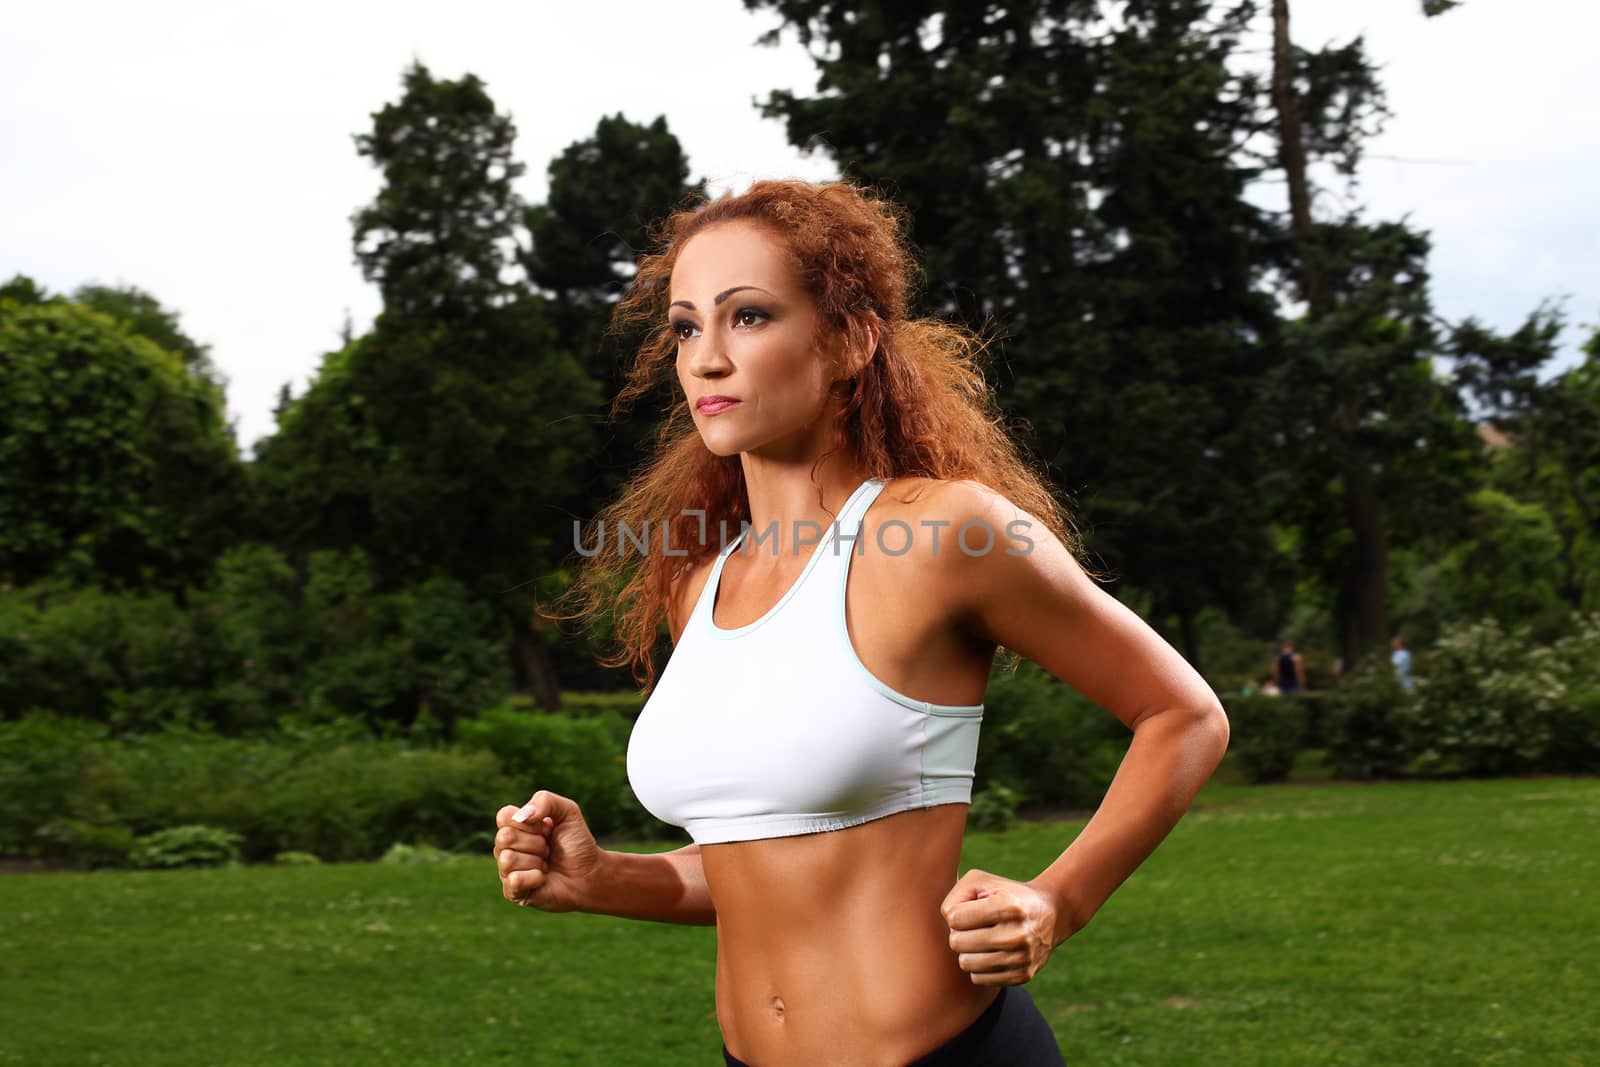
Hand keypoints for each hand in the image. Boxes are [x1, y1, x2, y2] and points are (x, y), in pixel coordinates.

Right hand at [493, 790, 604, 912]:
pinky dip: (534, 878)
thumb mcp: (568, 812)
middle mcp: (506, 847)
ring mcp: (507, 870)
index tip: (547, 828)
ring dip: (536, 861)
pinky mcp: (513, 892)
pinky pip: (514, 881)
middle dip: (536, 842)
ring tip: (547, 864)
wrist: (590, 873)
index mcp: (515, 826)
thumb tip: (522, 817)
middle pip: (505, 837)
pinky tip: (543, 879)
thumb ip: (545, 801)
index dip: (530, 822)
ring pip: (508, 859)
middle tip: (549, 848)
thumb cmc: (577, 842)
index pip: (504, 816)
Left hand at [940, 868, 1060, 985]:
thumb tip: (949, 922)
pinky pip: (979, 979)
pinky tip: (990, 953)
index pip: (955, 919)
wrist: (1052, 914)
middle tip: (973, 926)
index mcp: (1007, 906)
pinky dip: (979, 966)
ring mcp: (1022, 958)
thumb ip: (956, 897)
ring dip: (967, 951)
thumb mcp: (981, 881)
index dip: (956, 913)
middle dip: (959, 932)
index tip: (969, 910)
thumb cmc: (1006, 894)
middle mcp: (1017, 934)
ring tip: (980, 939)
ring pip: (966, 964)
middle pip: (957, 943)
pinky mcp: (1023, 976)